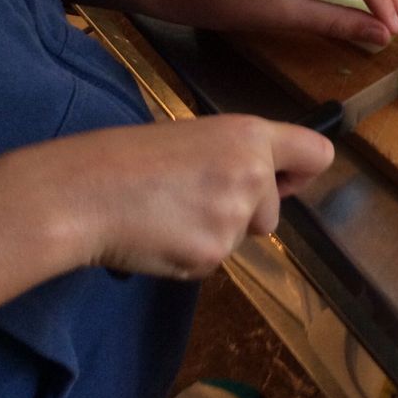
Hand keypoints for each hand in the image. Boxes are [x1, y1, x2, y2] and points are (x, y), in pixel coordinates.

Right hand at [0, 115, 331, 280]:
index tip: (286, 179)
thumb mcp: (193, 138)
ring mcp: (236, 216)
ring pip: (242, 237)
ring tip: (168, 213)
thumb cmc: (126, 159)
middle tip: (191, 197)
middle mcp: (254, 173)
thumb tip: (266, 183)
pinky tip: (160, 235)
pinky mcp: (214, 253)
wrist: (80, 193)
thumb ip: (237, 156)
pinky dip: (190, 255)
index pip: (317, 153)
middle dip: (244, 213)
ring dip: (214, 234)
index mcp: (249, 136)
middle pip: (274, 211)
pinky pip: (213, 261)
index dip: (303, 171)